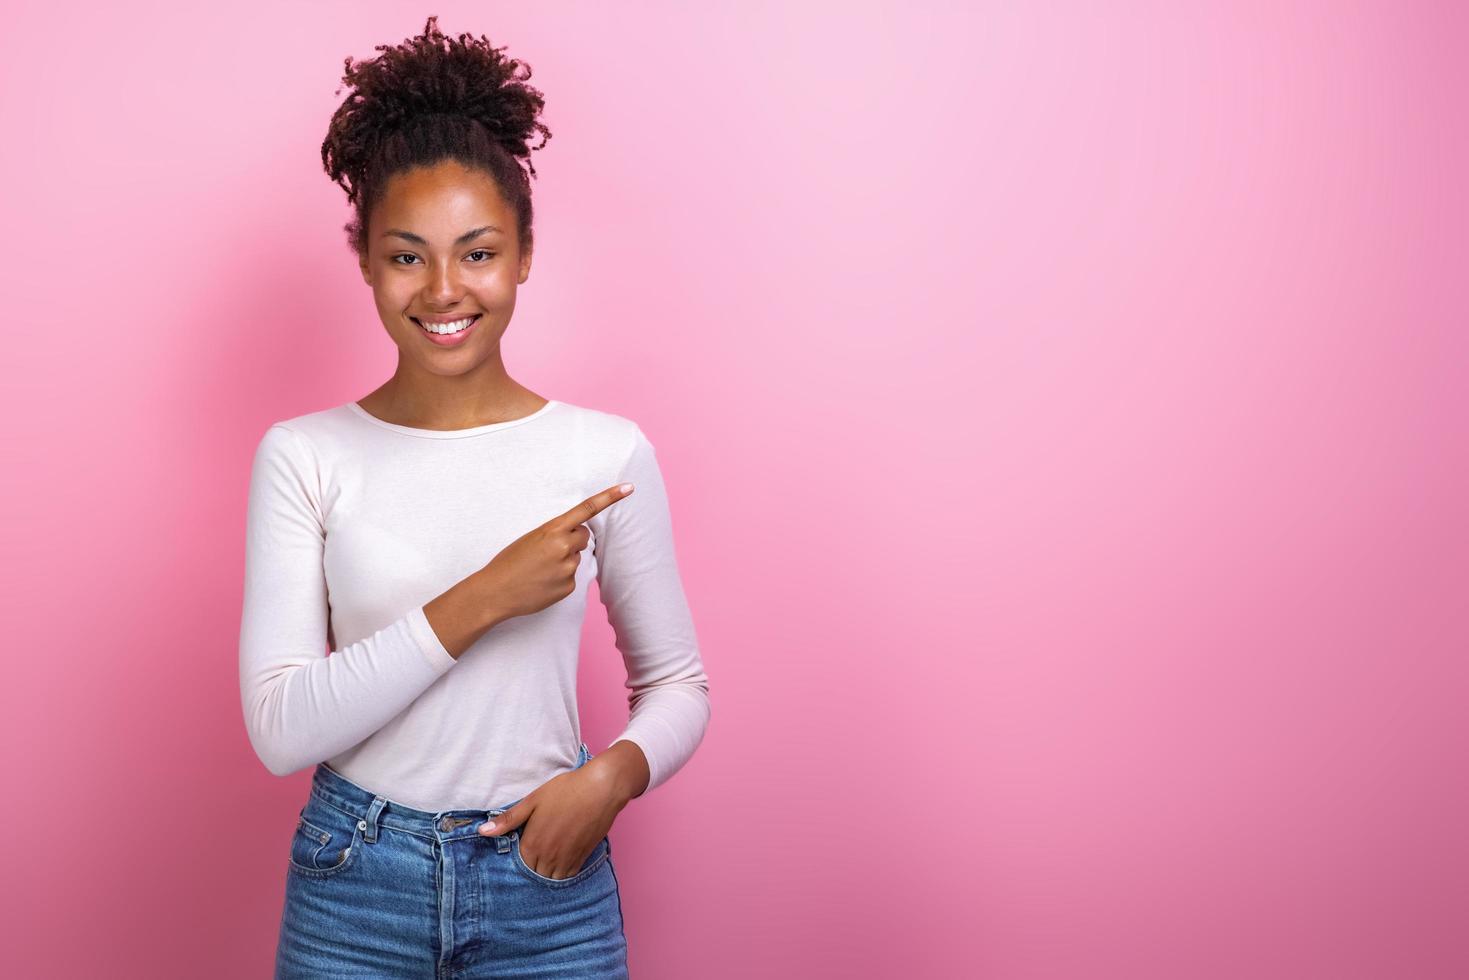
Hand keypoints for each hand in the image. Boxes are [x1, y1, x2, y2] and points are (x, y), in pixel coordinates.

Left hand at [478, 762, 626, 878]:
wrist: (601, 789)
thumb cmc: (566, 790)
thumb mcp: (533, 800)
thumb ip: (508, 819)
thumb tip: (482, 832)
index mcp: (533, 843)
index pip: (518, 865)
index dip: (516, 860)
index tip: (519, 851)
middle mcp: (549, 856)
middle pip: (534, 874)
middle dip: (531, 868)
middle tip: (533, 854)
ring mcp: (567, 859)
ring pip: (551, 878)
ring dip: (546, 873)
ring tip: (545, 860)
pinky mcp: (582, 857)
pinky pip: (568, 875)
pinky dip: (562, 873)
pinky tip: (560, 861)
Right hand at [480, 483, 634, 622]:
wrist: (495, 592)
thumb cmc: (509, 562)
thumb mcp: (530, 539)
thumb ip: (555, 534)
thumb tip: (576, 541)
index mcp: (552, 529)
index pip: (587, 509)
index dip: (610, 497)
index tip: (629, 487)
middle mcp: (564, 547)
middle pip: (584, 536)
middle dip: (573, 540)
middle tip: (549, 550)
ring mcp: (568, 568)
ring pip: (576, 558)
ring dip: (563, 561)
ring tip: (539, 569)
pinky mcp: (568, 587)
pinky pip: (571, 578)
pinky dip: (560, 579)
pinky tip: (542, 582)